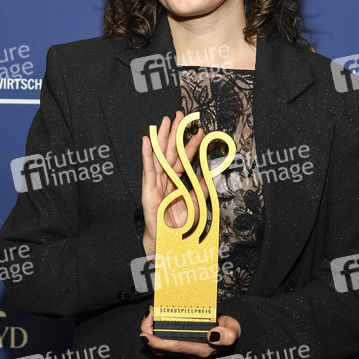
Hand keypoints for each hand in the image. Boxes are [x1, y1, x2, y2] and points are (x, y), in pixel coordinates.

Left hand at [139, 306, 240, 357]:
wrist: (231, 335)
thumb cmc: (229, 332)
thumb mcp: (233, 331)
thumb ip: (227, 334)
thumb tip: (212, 335)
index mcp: (200, 348)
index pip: (175, 347)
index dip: (158, 342)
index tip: (145, 335)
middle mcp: (189, 351)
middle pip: (162, 349)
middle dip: (149, 334)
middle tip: (148, 314)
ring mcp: (184, 349)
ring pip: (160, 346)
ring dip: (151, 332)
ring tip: (150, 314)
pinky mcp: (181, 344)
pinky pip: (164, 342)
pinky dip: (156, 331)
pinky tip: (156, 318)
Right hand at [141, 111, 207, 255]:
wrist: (168, 243)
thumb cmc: (180, 226)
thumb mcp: (196, 204)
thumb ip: (202, 188)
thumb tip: (213, 174)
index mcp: (176, 182)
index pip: (184, 159)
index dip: (191, 144)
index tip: (199, 131)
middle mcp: (165, 180)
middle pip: (170, 152)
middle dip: (175, 133)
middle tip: (180, 115)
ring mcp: (155, 184)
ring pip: (159, 156)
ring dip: (161, 138)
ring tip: (165, 121)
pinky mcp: (147, 191)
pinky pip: (148, 170)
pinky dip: (147, 155)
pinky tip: (146, 140)